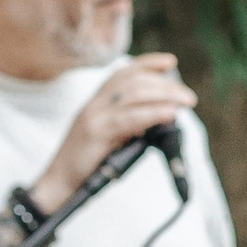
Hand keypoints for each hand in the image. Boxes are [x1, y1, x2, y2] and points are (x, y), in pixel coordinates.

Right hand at [30, 54, 196, 213]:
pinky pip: (130, 118)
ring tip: (185, 102)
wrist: (58, 183)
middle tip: (188, 96)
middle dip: (164, 84)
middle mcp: (94, 104)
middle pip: (133, 81)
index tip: (170, 63)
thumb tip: (156, 118)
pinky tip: (170, 114)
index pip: (123, 73)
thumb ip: (127, 125)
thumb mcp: (107, 139)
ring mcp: (94, 117)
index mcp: (96, 103)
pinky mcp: (96, 133)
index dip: (148, 63)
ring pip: (134, 94)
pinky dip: (154, 113)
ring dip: (165, 95)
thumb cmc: (84, 164)